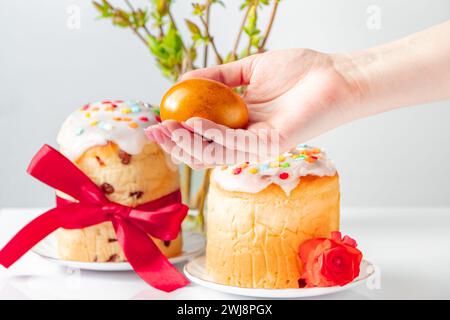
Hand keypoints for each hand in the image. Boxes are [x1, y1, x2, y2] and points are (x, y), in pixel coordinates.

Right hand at [146, 49, 362, 168]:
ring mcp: (257, 145)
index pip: (202, 136)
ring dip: (188, 144)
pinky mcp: (271, 145)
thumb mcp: (248, 69)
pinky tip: (195, 123)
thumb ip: (217, 75)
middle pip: (203, 150)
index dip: (178, 132)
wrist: (333, 74)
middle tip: (155, 133)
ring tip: (167, 130)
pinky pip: (236, 145)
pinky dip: (213, 136)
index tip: (156, 121)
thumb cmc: (298, 71)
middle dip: (176, 145)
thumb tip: (183, 81)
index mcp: (239, 122)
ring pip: (215, 154)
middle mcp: (245, 138)